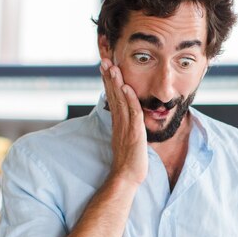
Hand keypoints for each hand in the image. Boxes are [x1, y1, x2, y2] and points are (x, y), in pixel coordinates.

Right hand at [100, 58, 147, 186]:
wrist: (127, 176)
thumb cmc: (129, 160)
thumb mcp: (126, 138)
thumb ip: (125, 125)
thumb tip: (126, 116)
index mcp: (117, 121)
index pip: (112, 97)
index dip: (108, 82)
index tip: (105, 67)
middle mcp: (119, 121)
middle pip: (112, 95)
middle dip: (108, 77)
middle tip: (104, 60)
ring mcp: (125, 126)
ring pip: (120, 100)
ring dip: (116, 83)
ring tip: (112, 67)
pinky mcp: (133, 133)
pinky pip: (132, 113)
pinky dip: (129, 99)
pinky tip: (126, 88)